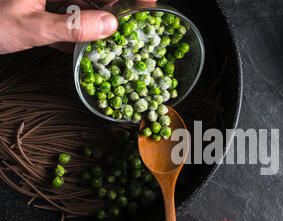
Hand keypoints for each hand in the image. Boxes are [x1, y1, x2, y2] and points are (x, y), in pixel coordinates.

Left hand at [0, 0, 155, 53]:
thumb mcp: (31, 26)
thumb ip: (72, 27)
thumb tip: (110, 26)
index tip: (147, 3)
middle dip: (114, 8)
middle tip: (135, 25)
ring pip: (80, 4)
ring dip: (97, 23)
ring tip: (115, 42)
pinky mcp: (37, 10)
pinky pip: (64, 18)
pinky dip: (76, 33)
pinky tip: (86, 50)